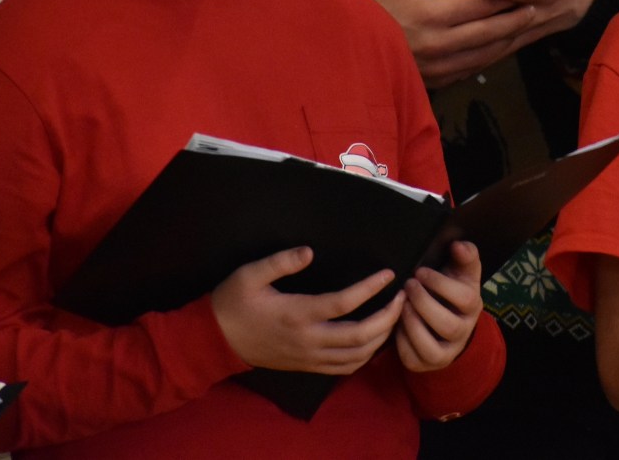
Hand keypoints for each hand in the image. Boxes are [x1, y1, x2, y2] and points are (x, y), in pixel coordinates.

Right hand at [212, 246, 403, 374]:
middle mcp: (308, 339)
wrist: (215, 340)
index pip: (344, 303)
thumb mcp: (250, 275)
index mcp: (297, 313)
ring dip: (381, 337)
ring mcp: (309, 357)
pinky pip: (344, 368)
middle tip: (402, 297)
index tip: (389, 274)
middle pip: (359, 335)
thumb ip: (280, 261)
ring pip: (356, 356)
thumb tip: (310, 251)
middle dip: (387, 317)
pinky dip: (366, 356)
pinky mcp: (307, 366)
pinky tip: (375, 340)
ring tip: (395, 316)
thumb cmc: (233, 302)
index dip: (370, 288)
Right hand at [374, 0, 536, 87]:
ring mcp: (443, 66)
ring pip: (486, 53)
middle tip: (534, 9)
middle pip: (489, 32)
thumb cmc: (377, 13)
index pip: (477, 5)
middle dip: (514, 20)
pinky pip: (474, 68)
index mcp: (431, 16)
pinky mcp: (441, 80)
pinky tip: (502, 46)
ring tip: (524, 26)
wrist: (357, 55)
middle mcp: (441, 44)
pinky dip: (491, 57)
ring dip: (507, 40)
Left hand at [395, 240, 483, 372]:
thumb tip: (459, 245)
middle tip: (408, 285)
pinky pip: (413, 359)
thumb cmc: (451, 289)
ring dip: (413, 325)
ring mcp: (446, 352)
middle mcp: (463, 332)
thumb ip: (465, 254)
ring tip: (401, 305)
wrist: (448, 319)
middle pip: (449, 326)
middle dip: (424, 304)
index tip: (420, 271)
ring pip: (431, 348)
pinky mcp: (427, 362)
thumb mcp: (461, 270)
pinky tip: (396, 323)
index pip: (466, 299)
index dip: (441, 285)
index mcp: (473, 307)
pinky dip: (401, 341)